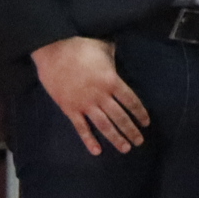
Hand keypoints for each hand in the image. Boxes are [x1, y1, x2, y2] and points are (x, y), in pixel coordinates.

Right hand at [31, 36, 148, 155]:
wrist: (52, 50)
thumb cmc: (80, 46)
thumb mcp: (104, 48)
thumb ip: (114, 56)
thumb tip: (121, 52)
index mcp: (112, 81)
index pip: (131, 101)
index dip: (140, 113)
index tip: (146, 123)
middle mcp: (101, 95)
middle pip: (120, 117)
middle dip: (131, 130)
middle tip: (139, 141)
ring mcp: (85, 103)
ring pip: (104, 125)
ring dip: (116, 138)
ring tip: (125, 148)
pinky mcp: (69, 108)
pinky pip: (81, 127)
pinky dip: (88, 140)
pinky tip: (96, 151)